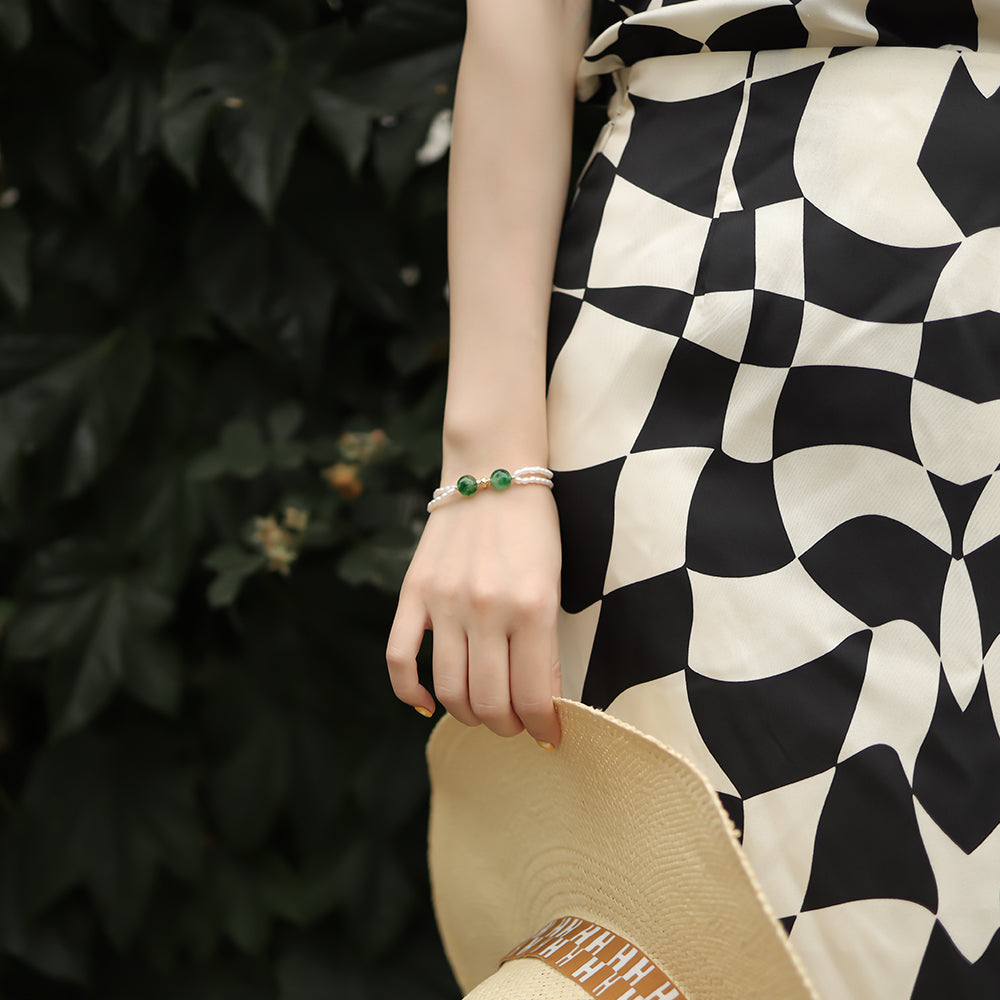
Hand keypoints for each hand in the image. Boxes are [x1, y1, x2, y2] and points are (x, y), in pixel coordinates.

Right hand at [386, 484, 561, 746]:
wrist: (493, 472)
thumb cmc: (534, 530)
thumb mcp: (555, 584)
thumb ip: (546, 645)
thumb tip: (540, 705)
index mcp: (532, 607)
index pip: (535, 696)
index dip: (544, 728)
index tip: (550, 738)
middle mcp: (486, 608)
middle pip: (490, 702)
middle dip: (508, 727)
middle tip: (516, 725)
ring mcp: (444, 602)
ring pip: (449, 689)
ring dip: (469, 715)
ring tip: (484, 712)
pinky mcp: (412, 593)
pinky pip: (399, 658)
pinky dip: (410, 692)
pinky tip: (428, 704)